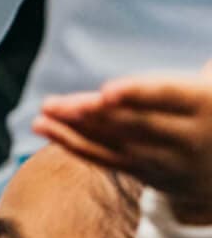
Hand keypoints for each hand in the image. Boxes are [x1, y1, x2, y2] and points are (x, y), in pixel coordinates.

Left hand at [34, 62, 211, 224]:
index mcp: (204, 103)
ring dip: (74, 131)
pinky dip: (75, 145)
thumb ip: (203, 72)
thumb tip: (202, 62)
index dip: (138, 93)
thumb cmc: (211, 104)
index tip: (107, 91)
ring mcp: (170, 161)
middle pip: (134, 124)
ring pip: (117, 145)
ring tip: (42, 117)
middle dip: (90, 115)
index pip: (167, 96)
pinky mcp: (151, 175)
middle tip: (54, 104)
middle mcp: (188, 137)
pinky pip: (109, 160)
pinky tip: (47, 128)